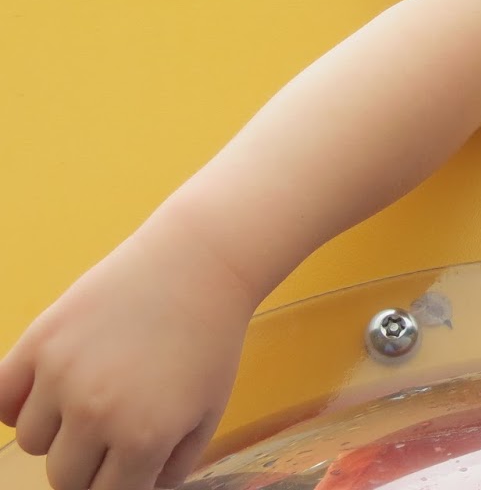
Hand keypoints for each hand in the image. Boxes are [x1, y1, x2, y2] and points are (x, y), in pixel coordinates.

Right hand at [0, 221, 255, 489]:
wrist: (200, 263)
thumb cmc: (210, 339)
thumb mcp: (208, 412)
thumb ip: (171, 467)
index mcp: (144, 437)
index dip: (117, 483)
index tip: (126, 465)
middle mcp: (97, 412)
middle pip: (64, 476)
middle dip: (89, 461)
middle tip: (114, 426)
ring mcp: (62, 375)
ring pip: (33, 441)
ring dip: (59, 428)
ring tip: (96, 389)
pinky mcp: (39, 340)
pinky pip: (2, 400)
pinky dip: (19, 403)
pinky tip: (52, 388)